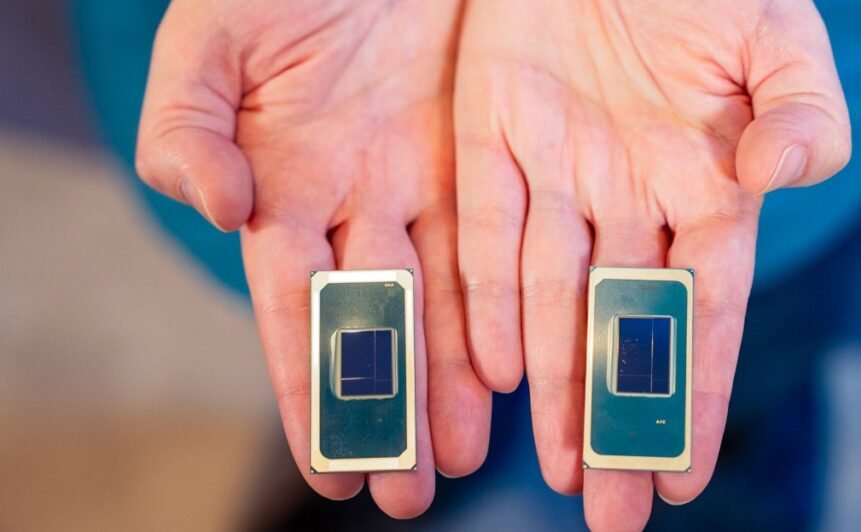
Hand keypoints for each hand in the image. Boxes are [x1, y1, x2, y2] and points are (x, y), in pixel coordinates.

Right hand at [135, 0, 489, 516]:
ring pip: (437, 300)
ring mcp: (414, 183)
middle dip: (388, 410)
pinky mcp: (474, 155)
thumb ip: (187, 127)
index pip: (296, 309)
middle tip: (405, 494)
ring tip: (464, 459)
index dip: (310, 389)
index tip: (329, 467)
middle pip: (373, 324)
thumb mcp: (207, 44)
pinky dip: (495, 307)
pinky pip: (489, 244)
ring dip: (448, 381)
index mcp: (281, 186)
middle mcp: (351, 202)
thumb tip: (217, 211)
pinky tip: (508, 370)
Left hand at [455, 0, 848, 527]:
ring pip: (550, 298)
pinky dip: (491, 298)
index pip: (701, 315)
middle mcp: (626, 199)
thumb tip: (784, 178)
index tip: (681, 476)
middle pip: (620, 330)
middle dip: (614, 421)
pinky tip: (496, 368)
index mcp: (704, 190)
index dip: (694, 396)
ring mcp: (557, 173)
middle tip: (607, 513)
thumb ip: (805, 114)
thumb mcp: (780, 41)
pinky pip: (487, 230)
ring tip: (552, 467)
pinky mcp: (489, 135)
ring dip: (553, 383)